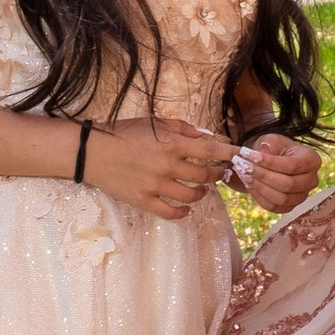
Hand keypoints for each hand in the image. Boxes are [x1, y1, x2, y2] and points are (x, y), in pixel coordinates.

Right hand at [79, 116, 233, 221]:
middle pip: (205, 176)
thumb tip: (206, 136)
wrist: (92, 152)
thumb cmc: (123, 132)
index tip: (242, 156)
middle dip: (218, 175)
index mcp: (172, 144)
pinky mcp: (144, 201)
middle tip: (220, 173)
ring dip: (202, 193)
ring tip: (202, 189)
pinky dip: (183, 212)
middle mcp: (168, 166)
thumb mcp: (154, 122)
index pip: (210, 150)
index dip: (229, 154)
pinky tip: (187, 208)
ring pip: (192, 195)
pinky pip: (171, 212)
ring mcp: (156, 186)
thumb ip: (182, 128)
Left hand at [230, 128, 324, 214]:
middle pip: (288, 184)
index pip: (292, 165)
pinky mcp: (290, 206)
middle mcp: (312, 180)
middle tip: (243, 166)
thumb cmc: (276, 148)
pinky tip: (248, 184)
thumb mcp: (273, 140)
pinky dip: (259, 197)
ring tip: (244, 175)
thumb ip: (269, 144)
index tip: (250, 156)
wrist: (275, 161)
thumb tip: (263, 151)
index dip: (270, 162)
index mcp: (312, 160)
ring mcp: (302, 196)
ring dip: (260, 187)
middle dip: (263, 176)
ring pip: (281, 198)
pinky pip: (274, 207)